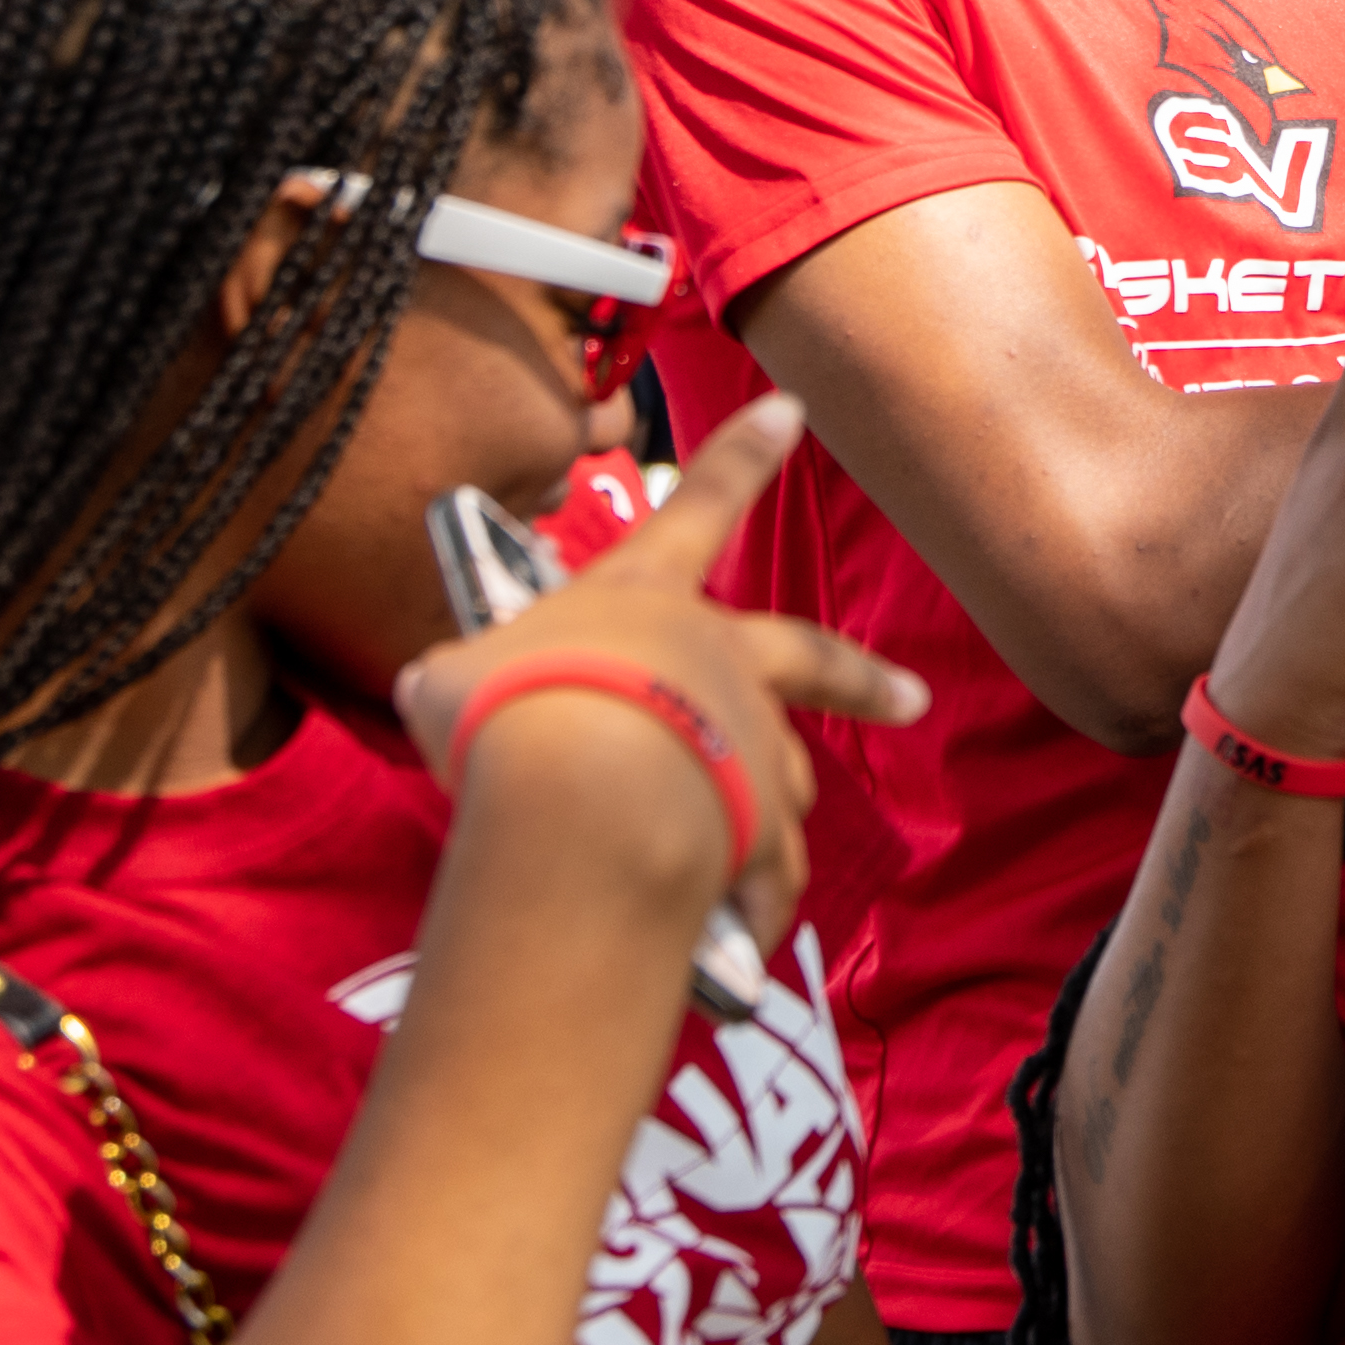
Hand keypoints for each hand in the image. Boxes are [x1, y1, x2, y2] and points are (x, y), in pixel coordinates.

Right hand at [400, 399, 921, 938]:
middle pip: (809, 657)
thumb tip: (435, 693)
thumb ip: (462, 680)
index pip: (697, 502)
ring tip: (750, 859)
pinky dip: (753, 902)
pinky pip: (768, 874)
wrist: (580, 798)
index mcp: (644, 597)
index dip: (739, 455)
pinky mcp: (765, 828)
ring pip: (785, 777)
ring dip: (770, 810)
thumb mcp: (457, 680)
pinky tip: (740, 934)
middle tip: (910, 697)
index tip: (790, 410)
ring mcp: (753, 742)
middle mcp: (719, 658)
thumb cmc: (510, 715)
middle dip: (861, 678)